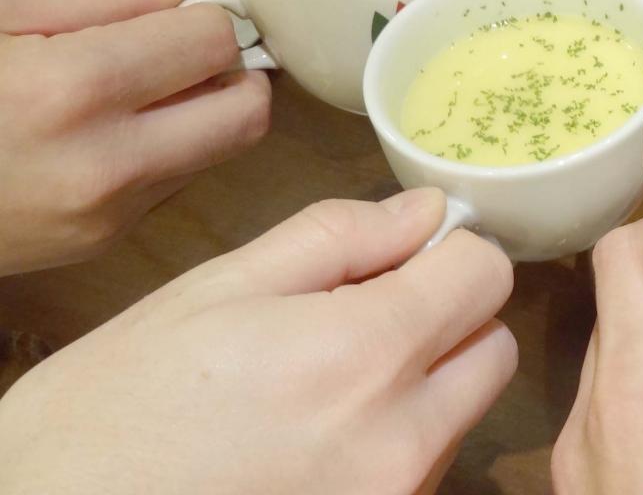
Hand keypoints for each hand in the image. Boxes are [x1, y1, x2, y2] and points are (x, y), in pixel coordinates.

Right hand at [0, 0, 269, 274]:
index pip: (213, 44)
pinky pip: (174, 183)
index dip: (206, 16)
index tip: (181, 7)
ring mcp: (104, 219)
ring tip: (138, 85)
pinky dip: (167, 148)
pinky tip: (107, 127)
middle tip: (182, 46)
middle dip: (230, 70)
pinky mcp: (98, 247)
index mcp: (72, 91)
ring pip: (220, 152)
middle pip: (246, 113)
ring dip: (204, 111)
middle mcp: (104, 166)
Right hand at [0, 189, 517, 493]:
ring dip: (423, 383)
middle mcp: (400, 441)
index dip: (452, 251)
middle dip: (449, 318)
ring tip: (322, 384)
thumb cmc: (112, 410)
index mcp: (361, 355)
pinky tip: (316, 439)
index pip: (486, 275)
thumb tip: (425, 212)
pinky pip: (424, 472)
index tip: (407, 256)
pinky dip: (396, 441)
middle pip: (492, 348)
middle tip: (366, 315)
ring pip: (463, 412)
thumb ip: (336, 239)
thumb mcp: (212, 292)